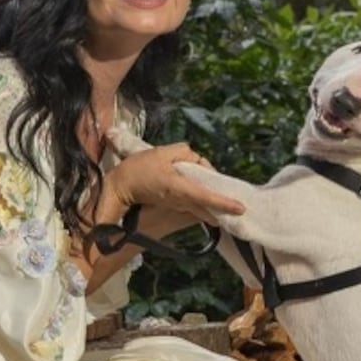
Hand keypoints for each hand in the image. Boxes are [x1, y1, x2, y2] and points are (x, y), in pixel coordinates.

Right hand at [105, 143, 244, 222]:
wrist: (119, 188)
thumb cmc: (138, 170)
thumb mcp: (161, 153)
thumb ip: (184, 152)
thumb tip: (198, 160)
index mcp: (180, 189)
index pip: (206, 197)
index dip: (224, 203)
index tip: (240, 208)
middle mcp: (181, 202)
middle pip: (208, 207)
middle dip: (223, 206)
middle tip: (239, 204)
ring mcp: (177, 207)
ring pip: (201, 207)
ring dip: (214, 204)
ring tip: (227, 199)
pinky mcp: (173, 207)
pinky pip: (194, 205)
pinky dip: (204, 202)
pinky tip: (207, 194)